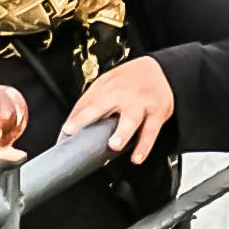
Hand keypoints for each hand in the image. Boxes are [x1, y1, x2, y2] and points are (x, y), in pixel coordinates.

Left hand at [63, 56, 181, 162]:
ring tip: (114, 145)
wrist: (160, 71)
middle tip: (77, 131)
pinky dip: (144, 146)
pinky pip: (150, 132)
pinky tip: (137, 157)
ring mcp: (140, 103)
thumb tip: (69, 127)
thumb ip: (89, 103)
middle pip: (103, 106)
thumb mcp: (106, 84)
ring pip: (131, 119)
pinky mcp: (157, 113)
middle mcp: (122, 95)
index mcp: (106, 88)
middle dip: (88, 118)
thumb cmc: (129, 81)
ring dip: (122, 133)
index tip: (67, 130)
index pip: (87, 103)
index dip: (77, 117)